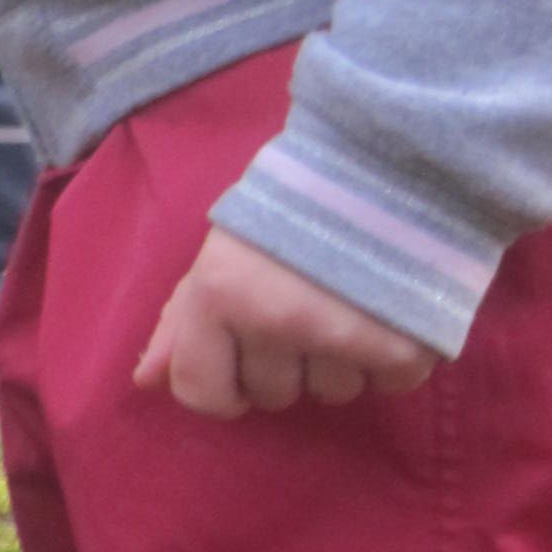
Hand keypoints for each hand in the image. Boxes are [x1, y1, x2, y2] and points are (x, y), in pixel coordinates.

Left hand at [134, 226, 436, 419]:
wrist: (390, 157)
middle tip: (308, 304)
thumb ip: (183, 320)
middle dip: (286, 361)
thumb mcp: (225, 251)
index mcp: (222, 292)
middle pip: (273, 395)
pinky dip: (390, 359)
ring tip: (351, 301)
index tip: (243, 358)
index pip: (202, 393)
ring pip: (332, 393)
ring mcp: (343, 336)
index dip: (222, 382)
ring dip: (339, 360)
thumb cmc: (294, 204)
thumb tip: (146, 382)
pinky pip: (388, 386)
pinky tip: (390, 309)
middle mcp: (278, 319)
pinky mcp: (405, 346)